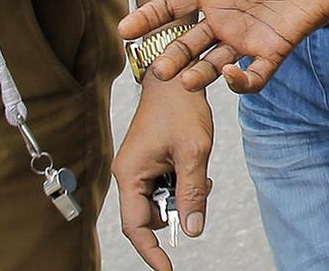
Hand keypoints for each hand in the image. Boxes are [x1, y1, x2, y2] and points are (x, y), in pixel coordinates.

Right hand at [113, 82, 213, 268]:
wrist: (175, 76)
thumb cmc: (180, 107)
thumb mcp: (193, 154)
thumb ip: (191, 195)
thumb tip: (191, 231)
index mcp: (131, 173)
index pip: (136, 226)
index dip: (152, 252)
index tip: (168, 269)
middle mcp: (128, 172)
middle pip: (150, 215)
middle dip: (177, 212)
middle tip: (200, 191)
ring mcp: (137, 167)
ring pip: (160, 201)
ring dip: (181, 196)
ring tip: (197, 171)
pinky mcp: (147, 161)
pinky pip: (163, 186)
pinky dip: (180, 184)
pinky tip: (192, 166)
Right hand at [119, 0, 328, 93]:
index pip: (173, 7)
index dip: (148, 19)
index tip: (124, 30)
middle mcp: (228, 15)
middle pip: (189, 41)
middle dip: (170, 56)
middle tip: (156, 69)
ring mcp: (251, 34)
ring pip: (215, 63)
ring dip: (199, 74)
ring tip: (184, 81)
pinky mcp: (278, 46)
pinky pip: (256, 73)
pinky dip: (241, 80)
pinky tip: (228, 73)